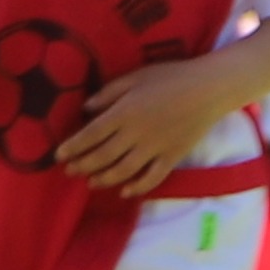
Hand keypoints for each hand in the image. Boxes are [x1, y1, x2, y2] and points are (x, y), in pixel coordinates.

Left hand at [52, 56, 243, 195]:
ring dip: (104, 179)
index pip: (91, 135)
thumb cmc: (170, 77)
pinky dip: (138, 187)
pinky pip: (153, 177)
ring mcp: (156, 147)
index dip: (73, 147)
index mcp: (124, 113)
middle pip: (103, 156)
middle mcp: (136, 133)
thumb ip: (108, 93)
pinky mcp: (174, 156)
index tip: (58, 156)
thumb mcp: (135, 77)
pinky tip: (125, 192)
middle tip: (69, 171)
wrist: (211, 88)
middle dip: (83, 166)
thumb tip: (85, 109)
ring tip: (90, 183)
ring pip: (124, 170)